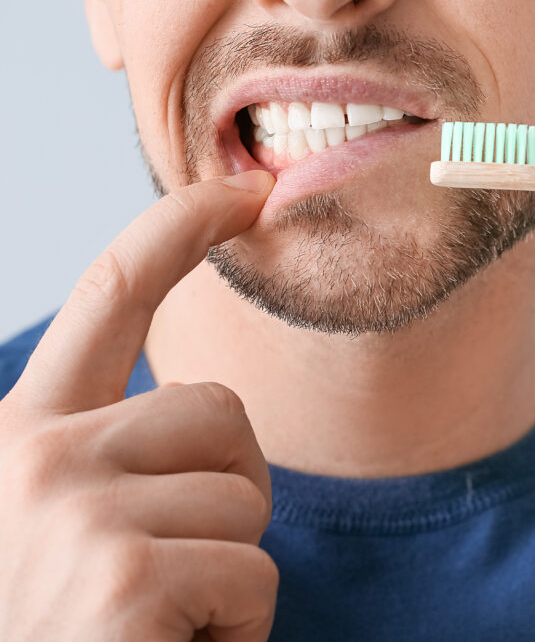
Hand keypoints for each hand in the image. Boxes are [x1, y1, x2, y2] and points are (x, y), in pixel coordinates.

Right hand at [0, 172, 278, 640]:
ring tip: (160, 624)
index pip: (111, 297)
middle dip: (229, 491)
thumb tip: (202, 412)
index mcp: (22, 437)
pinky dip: (238, 630)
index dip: (180, 228)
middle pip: (220, 411)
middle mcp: (35, 457)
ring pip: (246, 498)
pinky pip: (255, 575)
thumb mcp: (63, 528)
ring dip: (230, 572)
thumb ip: (114, 458)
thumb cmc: (62, 629)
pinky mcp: (123, 574)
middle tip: (176, 572)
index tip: (244, 191)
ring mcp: (75, 510)